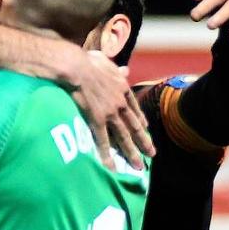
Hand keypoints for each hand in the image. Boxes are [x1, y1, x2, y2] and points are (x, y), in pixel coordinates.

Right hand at [66, 49, 154, 169]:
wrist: (77, 68)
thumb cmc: (88, 62)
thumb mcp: (107, 62)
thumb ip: (116, 69)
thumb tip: (125, 68)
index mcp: (123, 89)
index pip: (135, 108)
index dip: (141, 120)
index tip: (146, 128)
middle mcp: (120, 104)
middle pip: (135, 127)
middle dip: (144, 142)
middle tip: (151, 154)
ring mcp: (110, 114)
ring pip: (124, 137)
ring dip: (131, 153)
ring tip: (138, 166)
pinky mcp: (97, 121)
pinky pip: (103, 142)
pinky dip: (107, 156)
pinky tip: (112, 167)